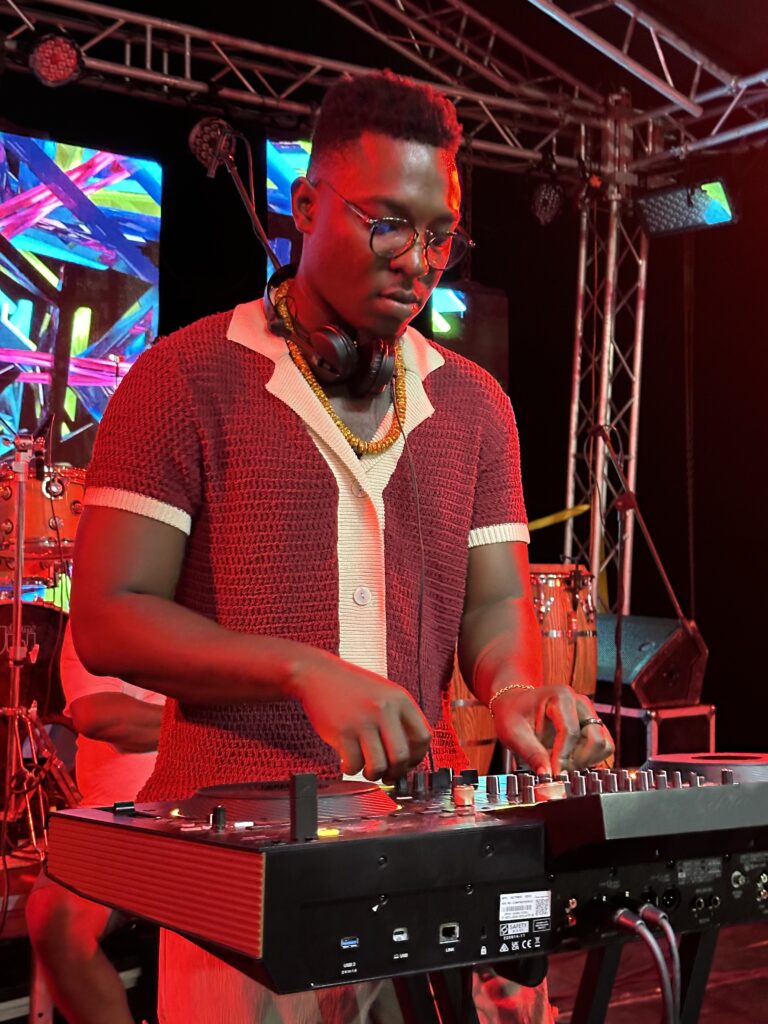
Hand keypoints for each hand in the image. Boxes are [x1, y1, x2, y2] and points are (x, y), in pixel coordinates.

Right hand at [289, 652, 431, 779]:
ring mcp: (363, 721)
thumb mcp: (384, 693)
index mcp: (400, 699)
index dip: (416, 757)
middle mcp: (384, 709)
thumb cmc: (351, 687)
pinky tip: (347, 761)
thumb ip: (399, 718)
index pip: (423, 738)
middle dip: (395, 773)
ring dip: (373, 774)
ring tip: (366, 768)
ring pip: (379, 766)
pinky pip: (354, 765)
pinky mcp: (342, 732)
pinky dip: (351, 769)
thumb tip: (409, 756)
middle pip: (402, 757)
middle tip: (387, 774)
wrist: (317, 675)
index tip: (406, 763)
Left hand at [490, 685, 613, 775]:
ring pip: (604, 744)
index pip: (570, 732)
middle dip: (578, 760)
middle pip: (595, 739)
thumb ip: (531, 754)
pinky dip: (590, 760)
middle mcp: (580, 703)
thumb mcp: (514, 734)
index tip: (552, 774)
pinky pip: (603, 747)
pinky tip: (569, 761)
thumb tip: (548, 777)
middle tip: (557, 769)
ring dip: (586, 761)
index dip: (562, 757)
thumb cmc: (512, 715)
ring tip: (563, 764)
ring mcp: (588, 714)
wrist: (514, 705)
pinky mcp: (592, 726)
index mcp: (560, 697)